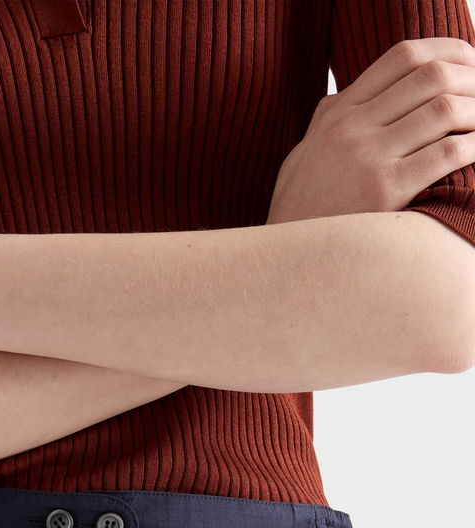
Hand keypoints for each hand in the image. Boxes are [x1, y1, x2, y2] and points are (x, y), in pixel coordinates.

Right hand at [266, 37, 474, 224]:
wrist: (287, 259)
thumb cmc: (298, 212)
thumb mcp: (304, 154)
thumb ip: (329, 122)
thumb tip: (350, 96)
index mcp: (337, 114)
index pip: (402, 57)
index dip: (446, 52)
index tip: (468, 64)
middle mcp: (351, 129)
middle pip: (429, 77)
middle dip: (471, 80)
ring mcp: (367, 158)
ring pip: (443, 110)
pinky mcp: (385, 192)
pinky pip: (445, 153)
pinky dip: (473, 146)